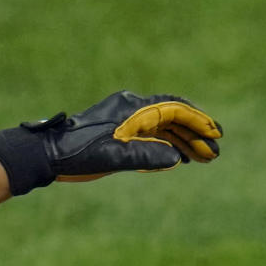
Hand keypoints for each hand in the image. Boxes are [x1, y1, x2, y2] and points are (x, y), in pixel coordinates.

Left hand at [0, 91, 222, 194]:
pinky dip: (166, 145)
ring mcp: (125, 119)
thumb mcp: (114, 156)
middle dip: (195, 135)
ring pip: (163, 128)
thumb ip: (146, 156)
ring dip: (183, 142)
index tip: (216, 135)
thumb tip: (176, 157)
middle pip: (172, 118)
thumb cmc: (78, 153)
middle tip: (215, 153)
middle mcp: (131, 108)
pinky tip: (179, 157)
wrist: (49, 154)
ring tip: (203, 158)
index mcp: (131, 107)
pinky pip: (150, 135)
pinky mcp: (119, 132)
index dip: (197, 122)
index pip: (173, 110)